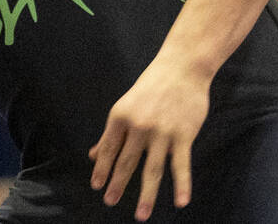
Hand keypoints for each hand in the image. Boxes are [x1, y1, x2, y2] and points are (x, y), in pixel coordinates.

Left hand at [88, 56, 210, 220]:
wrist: (182, 68)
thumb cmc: (152, 87)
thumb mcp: (126, 106)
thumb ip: (112, 133)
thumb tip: (94, 154)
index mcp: (120, 117)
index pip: (108, 149)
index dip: (101, 169)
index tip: (97, 187)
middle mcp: (138, 127)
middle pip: (126, 162)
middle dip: (117, 185)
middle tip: (109, 202)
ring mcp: (162, 133)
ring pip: (152, 170)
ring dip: (146, 195)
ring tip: (140, 215)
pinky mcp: (183, 135)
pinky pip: (181, 165)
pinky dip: (181, 185)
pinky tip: (179, 202)